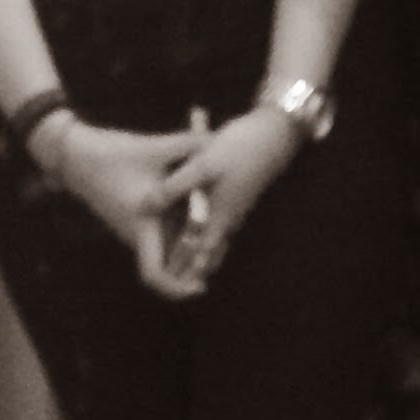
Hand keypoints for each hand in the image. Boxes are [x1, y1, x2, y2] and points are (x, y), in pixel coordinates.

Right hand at [56, 118, 212, 300]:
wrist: (79, 155)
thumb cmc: (112, 154)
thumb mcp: (153, 147)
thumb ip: (187, 143)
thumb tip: (217, 138)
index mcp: (142, 225)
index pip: (154, 273)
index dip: (177, 288)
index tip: (201, 288)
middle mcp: (139, 233)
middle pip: (169, 267)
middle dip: (194, 269)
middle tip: (222, 254)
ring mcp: (138, 226)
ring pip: (169, 251)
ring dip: (191, 250)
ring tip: (220, 236)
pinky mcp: (139, 217)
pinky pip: (165, 234)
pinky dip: (183, 233)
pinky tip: (205, 212)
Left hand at [147, 107, 305, 278]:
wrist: (274, 133)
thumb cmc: (239, 150)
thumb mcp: (202, 165)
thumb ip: (173, 187)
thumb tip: (145, 207)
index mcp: (221, 216)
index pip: (204, 255)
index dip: (189, 272)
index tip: (177, 286)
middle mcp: (230, 217)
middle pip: (212, 250)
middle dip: (195, 264)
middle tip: (178, 279)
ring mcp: (236, 205)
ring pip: (216, 234)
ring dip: (200, 246)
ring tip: (182, 255)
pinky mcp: (237, 192)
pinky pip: (219, 218)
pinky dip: (205, 226)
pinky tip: (194, 219)